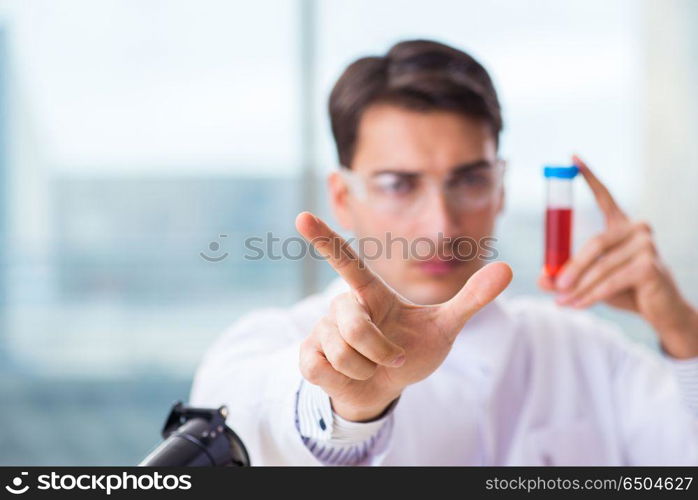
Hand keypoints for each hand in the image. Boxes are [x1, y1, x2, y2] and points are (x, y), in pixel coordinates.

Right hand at [296, 211, 512, 420]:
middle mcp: (342, 306)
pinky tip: (347, 375)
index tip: (302, 216)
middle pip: (354, 327)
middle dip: (381, 352)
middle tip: (392, 357)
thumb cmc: (411, 351)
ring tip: (370, 366)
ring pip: (340, 353)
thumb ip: (471, 298)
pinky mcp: (307, 355)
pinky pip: (320, 368)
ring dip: (366, 369)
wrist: (385, 389)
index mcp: (371, 293)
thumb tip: (507, 269)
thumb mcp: (444, 326)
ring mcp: (321, 330)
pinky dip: (344, 379)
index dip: (325, 239)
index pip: (347, 262)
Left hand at [538, 155, 697, 357]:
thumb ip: (566, 278)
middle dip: (571, 268)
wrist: (661, 310)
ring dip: (578, 287)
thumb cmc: (625, 290)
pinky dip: (590, 295)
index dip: (589, 176)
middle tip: (553, 285)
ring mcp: (646, 245)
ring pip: (600, 267)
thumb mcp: (591, 281)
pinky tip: (577, 305)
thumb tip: (541, 279)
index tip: (572, 157)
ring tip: (562, 301)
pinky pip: (610, 281)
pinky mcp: (649, 266)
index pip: (605, 195)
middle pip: (593, 244)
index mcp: (621, 224)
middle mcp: (636, 229)